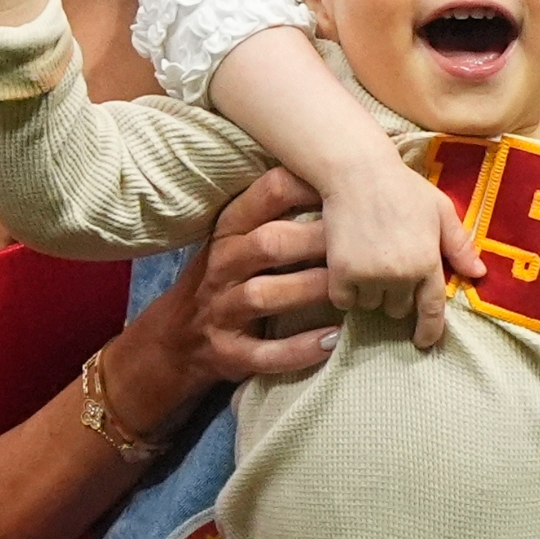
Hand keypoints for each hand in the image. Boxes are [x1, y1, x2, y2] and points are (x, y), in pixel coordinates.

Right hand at [138, 169, 338, 390]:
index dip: (307, 187)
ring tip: (350, 292)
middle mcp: (221, 265)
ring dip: (308, 290)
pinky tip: (333, 340)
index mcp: (229, 230)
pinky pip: (265, 352)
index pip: (266, 194)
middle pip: (268, 244)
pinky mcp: (228, 353)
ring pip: (263, 295)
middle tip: (362, 243)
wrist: (178, 340)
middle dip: (315, 240)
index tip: (349, 189)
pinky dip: (299, 349)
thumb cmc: (228, 279)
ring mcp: (221, 311)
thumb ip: (278, 216)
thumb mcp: (238, 240)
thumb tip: (348, 185)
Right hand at [321, 158, 485, 349]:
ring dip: (370, 291)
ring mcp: (370, 276)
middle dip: (396, 294)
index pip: (432, 309)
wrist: (355, 171)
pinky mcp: (342, 273)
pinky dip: (345, 290)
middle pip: (399, 308)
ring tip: (367, 259)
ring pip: (371, 305)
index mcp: (428, 261)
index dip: (429, 330)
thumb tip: (479, 274)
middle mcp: (400, 275)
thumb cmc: (401, 187)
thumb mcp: (440, 209)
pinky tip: (347, 267)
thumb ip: (459, 244)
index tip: (423, 342)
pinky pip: (344, 301)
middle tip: (388, 265)